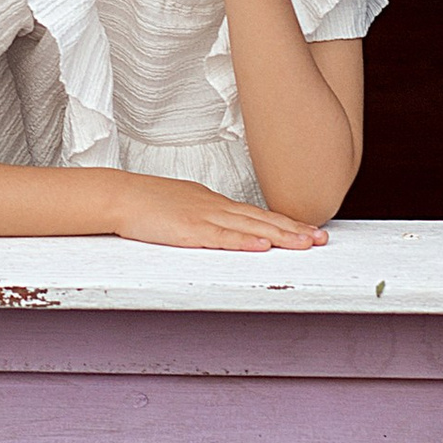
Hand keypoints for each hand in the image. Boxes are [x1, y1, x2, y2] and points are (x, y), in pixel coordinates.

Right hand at [105, 174, 328, 252]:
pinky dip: (243, 242)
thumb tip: (224, 225)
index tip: (309, 230)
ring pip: (249, 228)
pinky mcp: (188, 230)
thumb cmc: (148, 202)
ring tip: (306, 244)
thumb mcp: (186, 205)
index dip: (285, 223)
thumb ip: (207, 215)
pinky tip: (262, 248)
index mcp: (216, 203)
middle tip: (322, 239)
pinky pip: (221, 237)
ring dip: (280, 236)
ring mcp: (204, 217)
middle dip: (294, 230)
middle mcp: (216, 208)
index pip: (258, 215)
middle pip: (262, 220)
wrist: (121, 195)